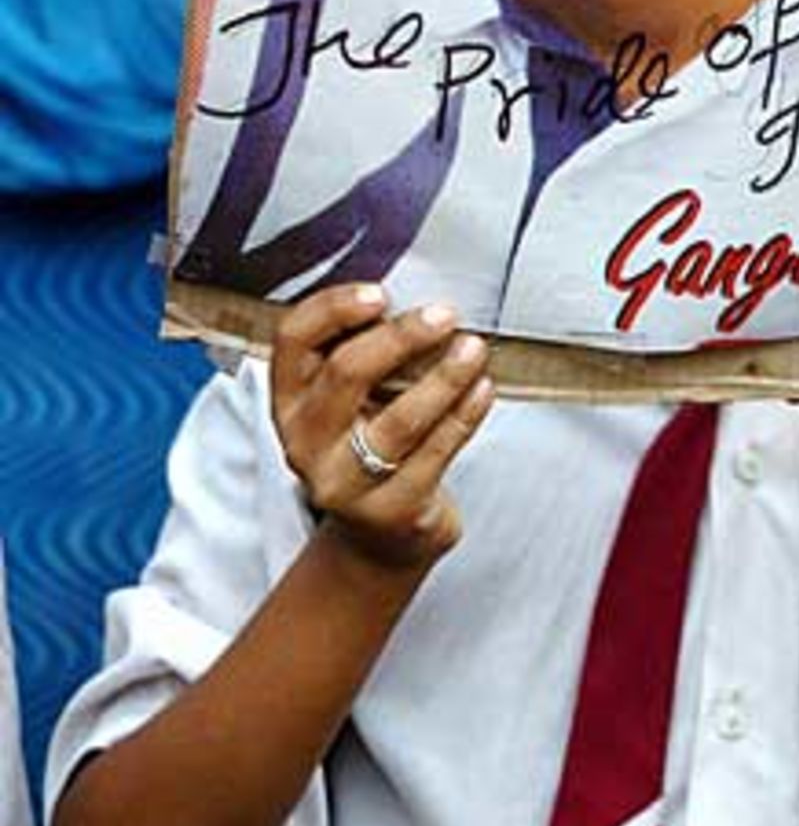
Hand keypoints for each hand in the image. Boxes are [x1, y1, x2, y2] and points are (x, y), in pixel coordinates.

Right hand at [272, 284, 493, 574]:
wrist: (382, 531)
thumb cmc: (370, 439)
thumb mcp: (351, 396)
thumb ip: (363, 348)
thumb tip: (417, 296)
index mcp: (289, 398)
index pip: (293, 339)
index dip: (333, 309)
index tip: (381, 294)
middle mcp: (305, 441)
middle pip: (347, 374)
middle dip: (401, 338)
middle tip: (445, 315)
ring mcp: (344, 482)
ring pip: (398, 420)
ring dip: (444, 377)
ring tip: (474, 349)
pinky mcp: (390, 510)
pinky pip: (434, 453)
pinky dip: (463, 416)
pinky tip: (482, 389)